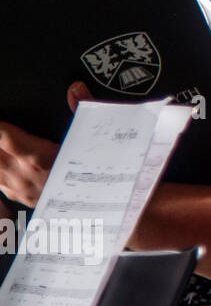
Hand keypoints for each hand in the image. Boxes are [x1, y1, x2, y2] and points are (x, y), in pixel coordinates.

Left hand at [0, 82, 93, 206]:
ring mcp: (21, 189)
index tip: (1, 117)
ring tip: (1, 144)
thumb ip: (86, 111)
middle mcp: (24, 174)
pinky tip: (1, 167)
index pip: (3, 136)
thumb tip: (75, 88)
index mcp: (38, 157)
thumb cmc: (102, 181)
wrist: (105, 216)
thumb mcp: (99, 143)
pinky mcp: (24, 200)